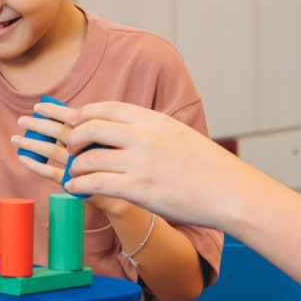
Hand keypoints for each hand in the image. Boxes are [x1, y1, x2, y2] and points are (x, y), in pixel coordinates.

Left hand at [11, 104, 124, 213]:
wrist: (134, 191)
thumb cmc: (124, 165)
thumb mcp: (114, 142)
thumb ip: (97, 131)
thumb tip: (70, 119)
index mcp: (98, 133)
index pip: (72, 117)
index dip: (54, 111)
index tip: (39, 107)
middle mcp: (88, 146)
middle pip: (59, 131)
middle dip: (38, 124)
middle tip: (22, 120)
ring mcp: (80, 164)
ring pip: (51, 150)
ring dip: (32, 143)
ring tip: (16, 139)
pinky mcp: (75, 181)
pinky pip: (50, 172)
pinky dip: (35, 165)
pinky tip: (23, 159)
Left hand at [57, 101, 272, 230]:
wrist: (229, 192)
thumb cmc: (206, 166)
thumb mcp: (177, 134)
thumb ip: (149, 129)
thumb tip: (121, 129)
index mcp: (154, 120)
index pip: (106, 108)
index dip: (83, 114)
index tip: (75, 123)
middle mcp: (144, 137)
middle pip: (90, 128)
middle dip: (74, 139)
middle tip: (71, 150)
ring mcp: (140, 163)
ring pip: (88, 159)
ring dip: (75, 167)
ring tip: (74, 174)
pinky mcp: (138, 190)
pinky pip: (96, 184)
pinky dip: (79, 186)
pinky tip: (76, 189)